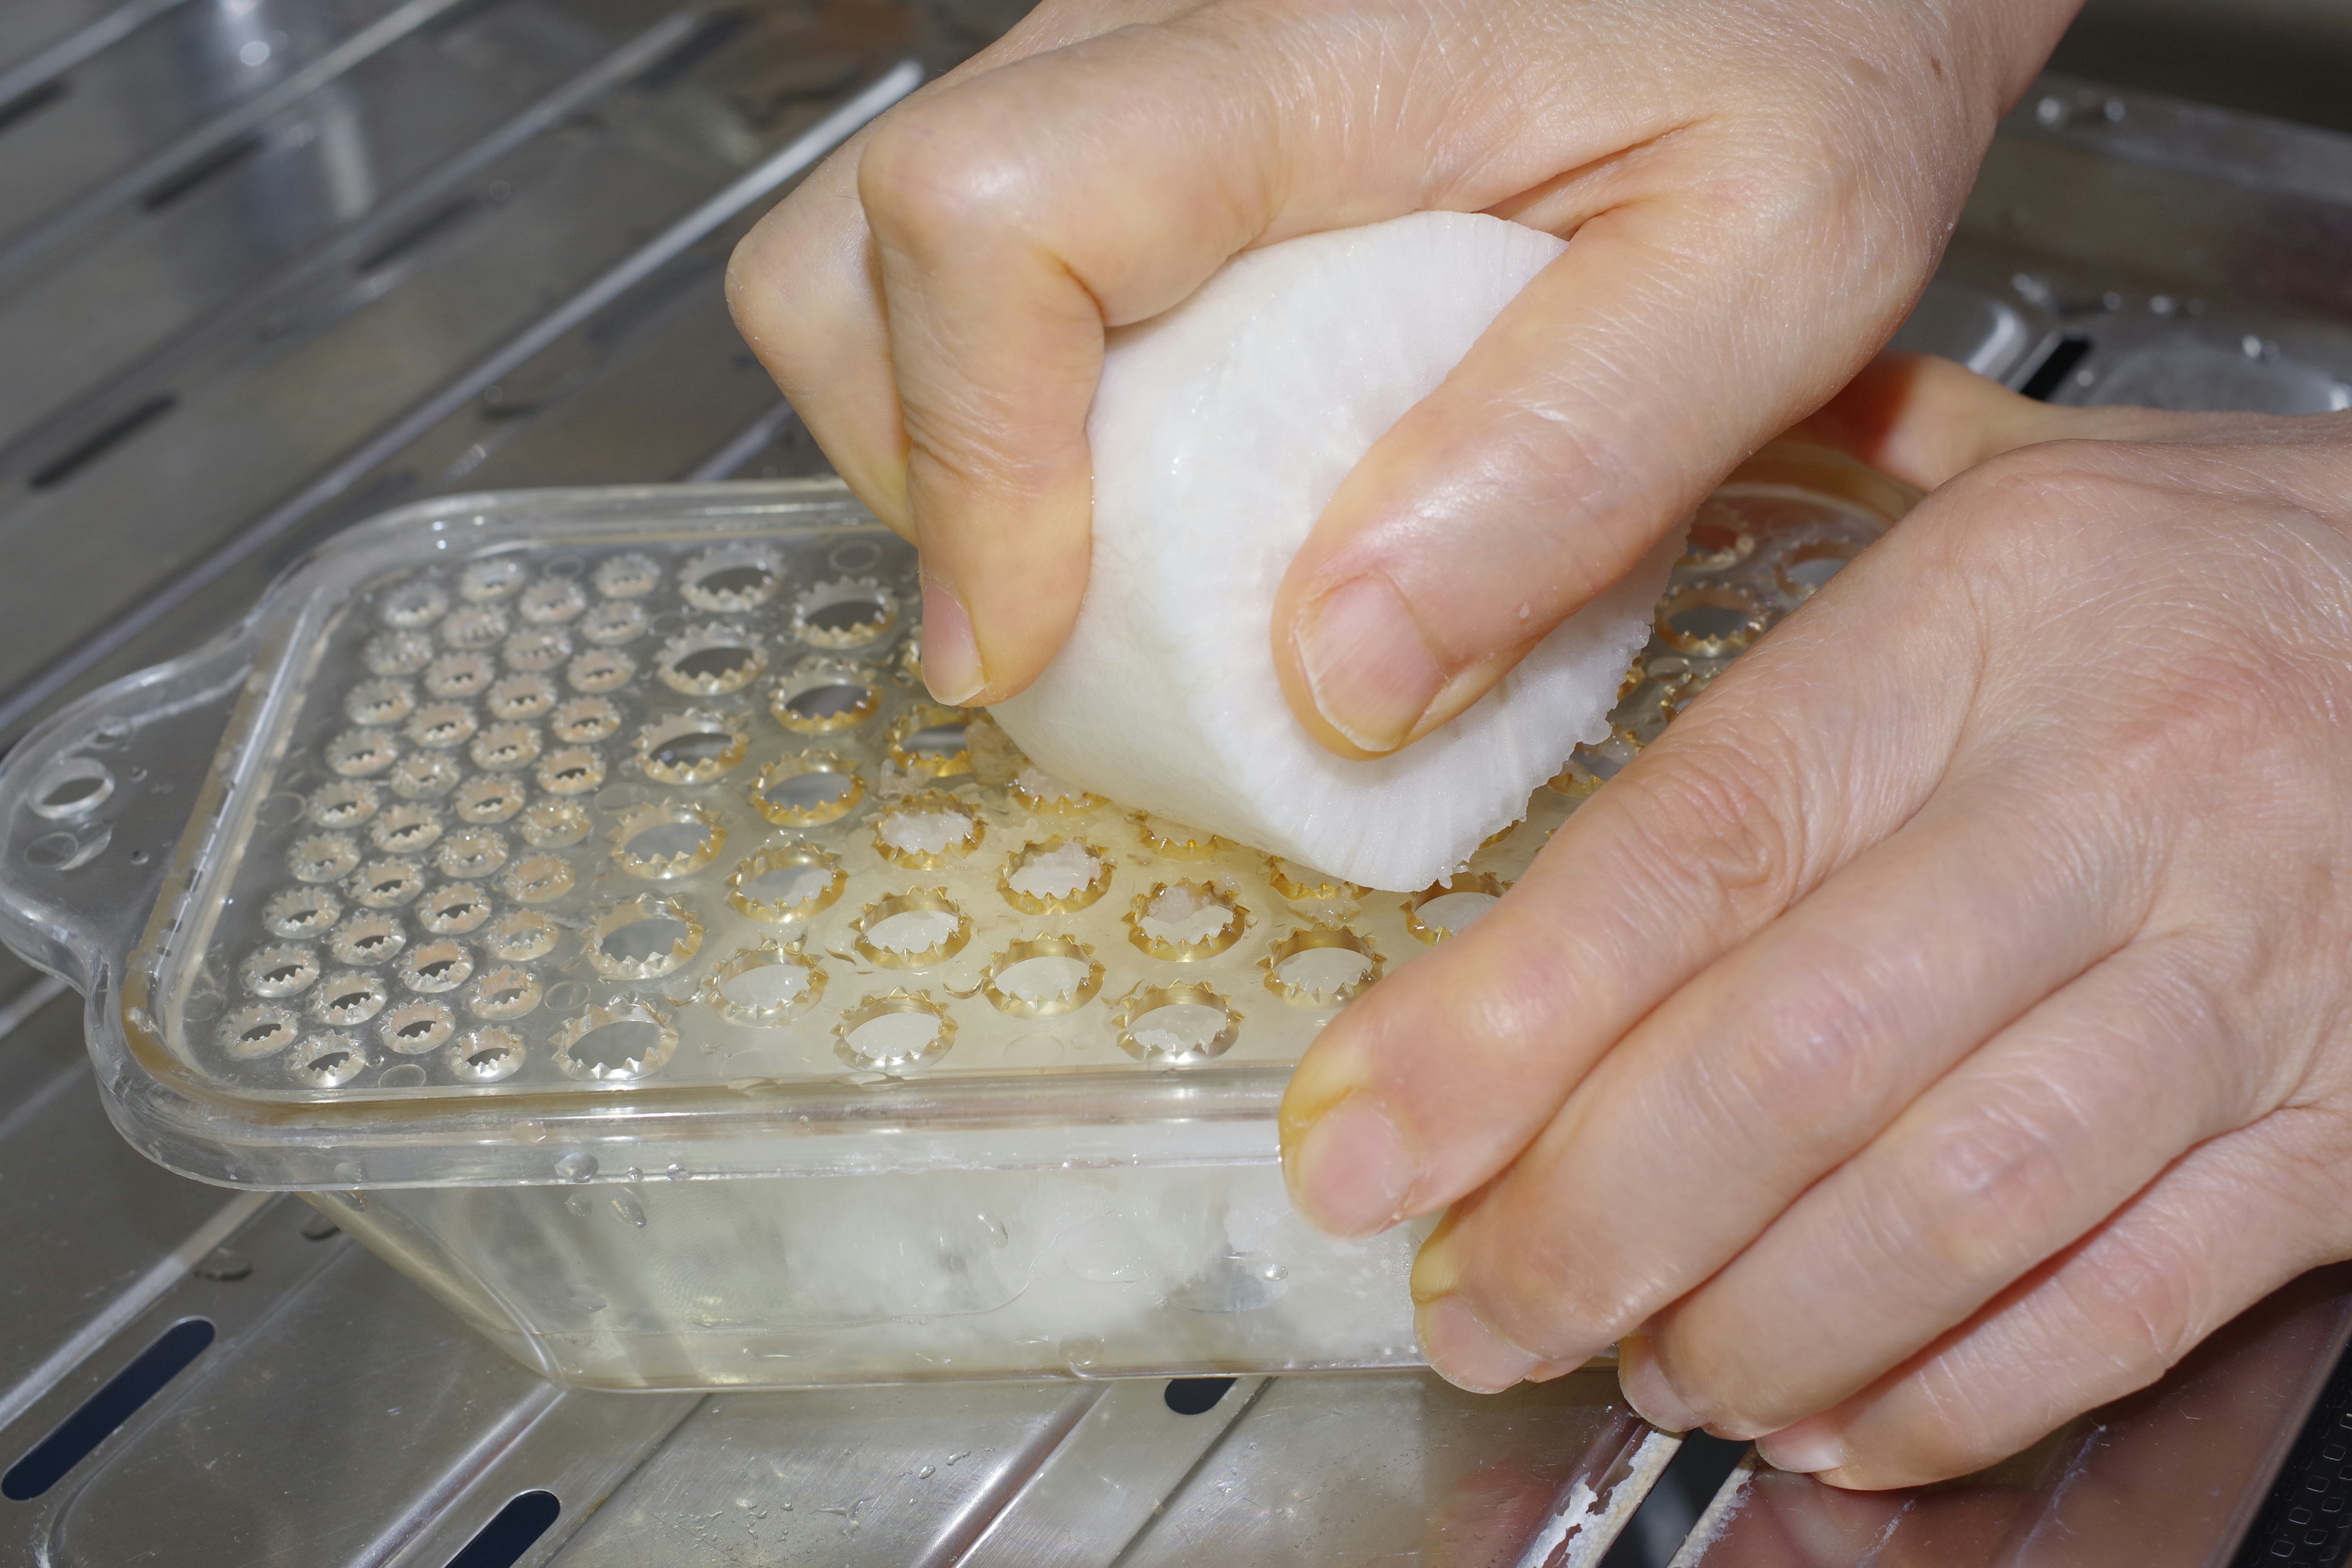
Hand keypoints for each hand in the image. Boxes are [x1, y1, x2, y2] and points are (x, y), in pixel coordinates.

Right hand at [728, 0, 2078, 752]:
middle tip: (1088, 617)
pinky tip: (1172, 450)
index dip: (966, 461)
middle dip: (933, 477)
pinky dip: (1021, 388)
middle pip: (865, 247)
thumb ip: (1572, 471)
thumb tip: (1336, 678)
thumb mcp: (1780, 266)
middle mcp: (1165, 9)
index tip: (1033, 641)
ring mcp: (1123, 36)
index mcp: (1319, 43)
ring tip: (1137, 544)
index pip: (990, 214)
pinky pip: (982, 244)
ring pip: (886, 252)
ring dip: (963, 441)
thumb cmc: (1818, 43)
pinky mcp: (1131, 81)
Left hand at [1276, 353, 2351, 1487]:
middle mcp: (2118, 792)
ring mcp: (2250, 971)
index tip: (1364, 1134)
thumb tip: (1543, 563)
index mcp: (1993, 617)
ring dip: (1750, 1320)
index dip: (1503, 1021)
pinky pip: (2129, 1293)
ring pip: (1951, 1203)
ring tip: (1636, 1357)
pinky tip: (1830, 1406)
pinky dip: (1951, 1383)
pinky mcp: (2346, 1123)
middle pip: (1795, 1057)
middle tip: (1468, 1300)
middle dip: (1589, 1216)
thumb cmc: (2248, 564)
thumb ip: (1785, 531)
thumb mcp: (2023, 487)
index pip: (1695, 847)